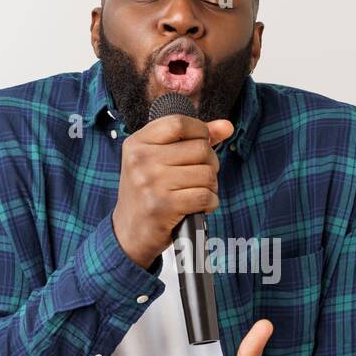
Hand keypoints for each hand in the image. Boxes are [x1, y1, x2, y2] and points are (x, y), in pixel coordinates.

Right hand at [111, 113, 233, 268]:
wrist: (128, 232)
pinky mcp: (162, 206)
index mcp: (137, 143)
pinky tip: (200, 206)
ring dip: (211, 185)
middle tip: (201, 175)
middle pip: (200, 148)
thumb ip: (192, 139)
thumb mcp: (159, 160)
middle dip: (211, 163)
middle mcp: (141, 160)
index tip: (202, 144)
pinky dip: (210, 202)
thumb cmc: (148, 193)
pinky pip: (204, 196)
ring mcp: (151, 183)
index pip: (179, 122)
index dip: (200, 131)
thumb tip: (227, 126)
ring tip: (198, 192)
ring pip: (206, 173)